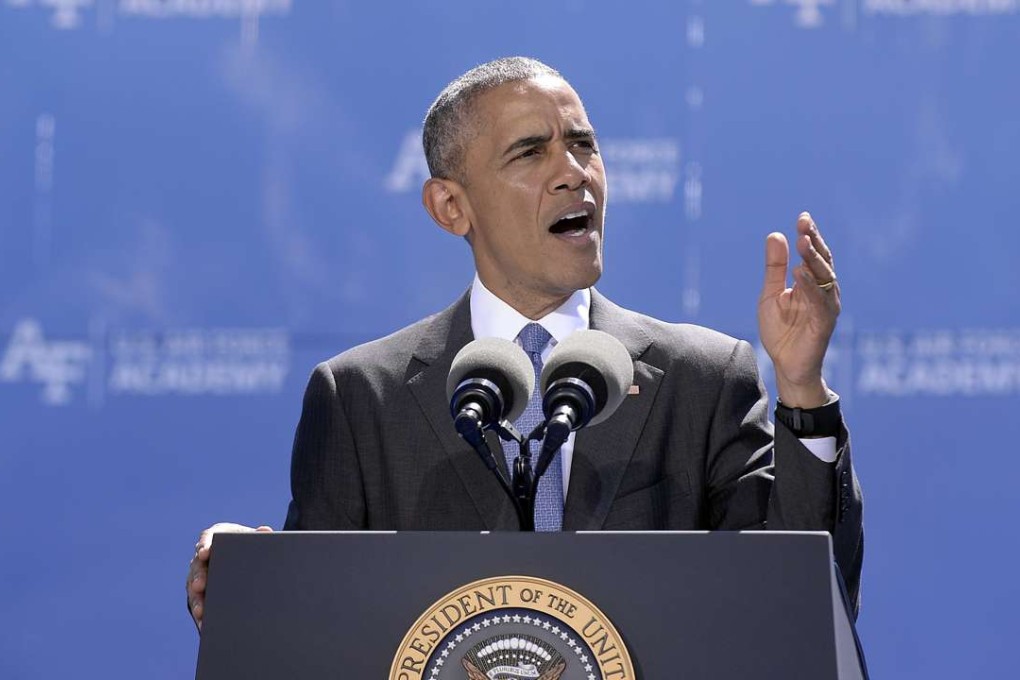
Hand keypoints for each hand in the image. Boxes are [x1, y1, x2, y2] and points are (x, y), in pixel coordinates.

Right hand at [186, 522, 272, 630]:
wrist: (242, 554)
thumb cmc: (244, 543)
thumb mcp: (250, 537)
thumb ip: (257, 535)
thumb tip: (266, 531)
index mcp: (213, 538)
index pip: (206, 539)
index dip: (204, 545)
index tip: (204, 552)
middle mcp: (201, 557)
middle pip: (197, 566)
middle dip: (198, 576)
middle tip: (199, 585)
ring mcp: (199, 575)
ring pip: (194, 588)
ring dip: (197, 600)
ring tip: (201, 612)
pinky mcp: (201, 592)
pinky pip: (198, 602)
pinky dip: (201, 613)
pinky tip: (205, 625)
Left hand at [758, 212, 840, 407]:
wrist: (786, 365)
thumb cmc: (781, 331)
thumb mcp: (771, 294)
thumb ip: (775, 267)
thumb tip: (776, 235)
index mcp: (812, 283)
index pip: (813, 255)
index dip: (810, 236)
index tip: (803, 217)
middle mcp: (823, 292)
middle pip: (822, 261)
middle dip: (813, 241)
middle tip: (804, 224)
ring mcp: (826, 307)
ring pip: (824, 278)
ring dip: (813, 259)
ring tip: (802, 242)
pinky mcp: (824, 323)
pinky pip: (819, 301)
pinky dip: (810, 286)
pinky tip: (800, 273)